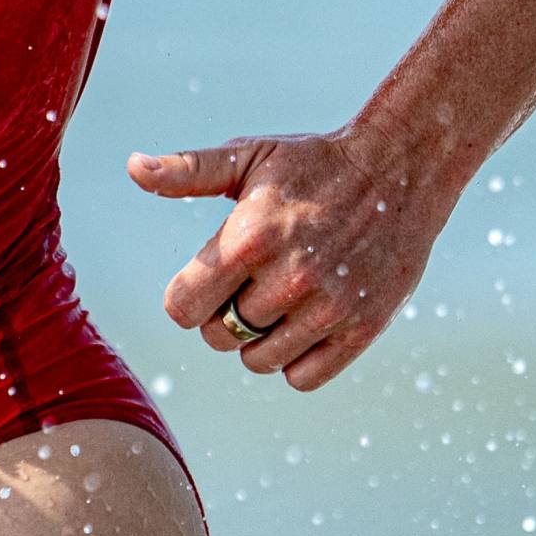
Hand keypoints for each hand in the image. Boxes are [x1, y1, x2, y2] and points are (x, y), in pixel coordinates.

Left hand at [126, 118, 468, 392]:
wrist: (402, 169)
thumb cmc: (314, 163)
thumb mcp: (250, 157)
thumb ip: (187, 171)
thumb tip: (133, 167)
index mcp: (250, 239)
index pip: (183, 308)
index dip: (187, 297)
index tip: (206, 280)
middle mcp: (289, 278)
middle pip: (218, 337)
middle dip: (222, 315)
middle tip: (247, 284)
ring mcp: (330, 307)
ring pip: (259, 361)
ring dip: (258, 339)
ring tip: (277, 299)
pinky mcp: (363, 328)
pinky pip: (304, 377)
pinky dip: (296, 359)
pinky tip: (304, 321)